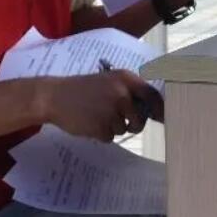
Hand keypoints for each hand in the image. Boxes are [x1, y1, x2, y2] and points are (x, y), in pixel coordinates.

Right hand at [40, 70, 156, 141]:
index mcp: (126, 78)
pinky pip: (110, 137)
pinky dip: (101, 134)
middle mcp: (122, 93)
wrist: (54, 96)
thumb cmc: (84, 89)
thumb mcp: (109, 81)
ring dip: (113, 127)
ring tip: (96, 114)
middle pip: (140, 118)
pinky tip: (89, 122)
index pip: (152, 95)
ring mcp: (111, 110)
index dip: (160, 109)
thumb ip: (130, 92)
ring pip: (124, 129)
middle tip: (116, 117)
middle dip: (132, 123)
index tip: (162, 118)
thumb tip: (155, 110)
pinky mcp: (100, 126)